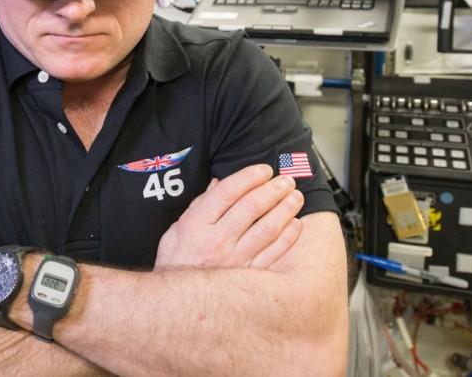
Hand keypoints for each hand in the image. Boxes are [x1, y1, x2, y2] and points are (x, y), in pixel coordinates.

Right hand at [153, 164, 303, 271]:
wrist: (177, 301)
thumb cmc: (176, 261)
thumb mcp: (176, 229)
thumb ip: (199, 205)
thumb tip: (218, 184)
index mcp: (196, 224)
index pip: (228, 192)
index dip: (250, 176)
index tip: (264, 170)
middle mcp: (217, 241)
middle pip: (252, 207)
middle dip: (273, 189)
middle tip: (286, 180)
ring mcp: (234, 260)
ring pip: (267, 229)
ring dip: (285, 209)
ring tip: (296, 197)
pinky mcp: (248, 276)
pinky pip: (273, 254)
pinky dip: (288, 237)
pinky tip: (296, 224)